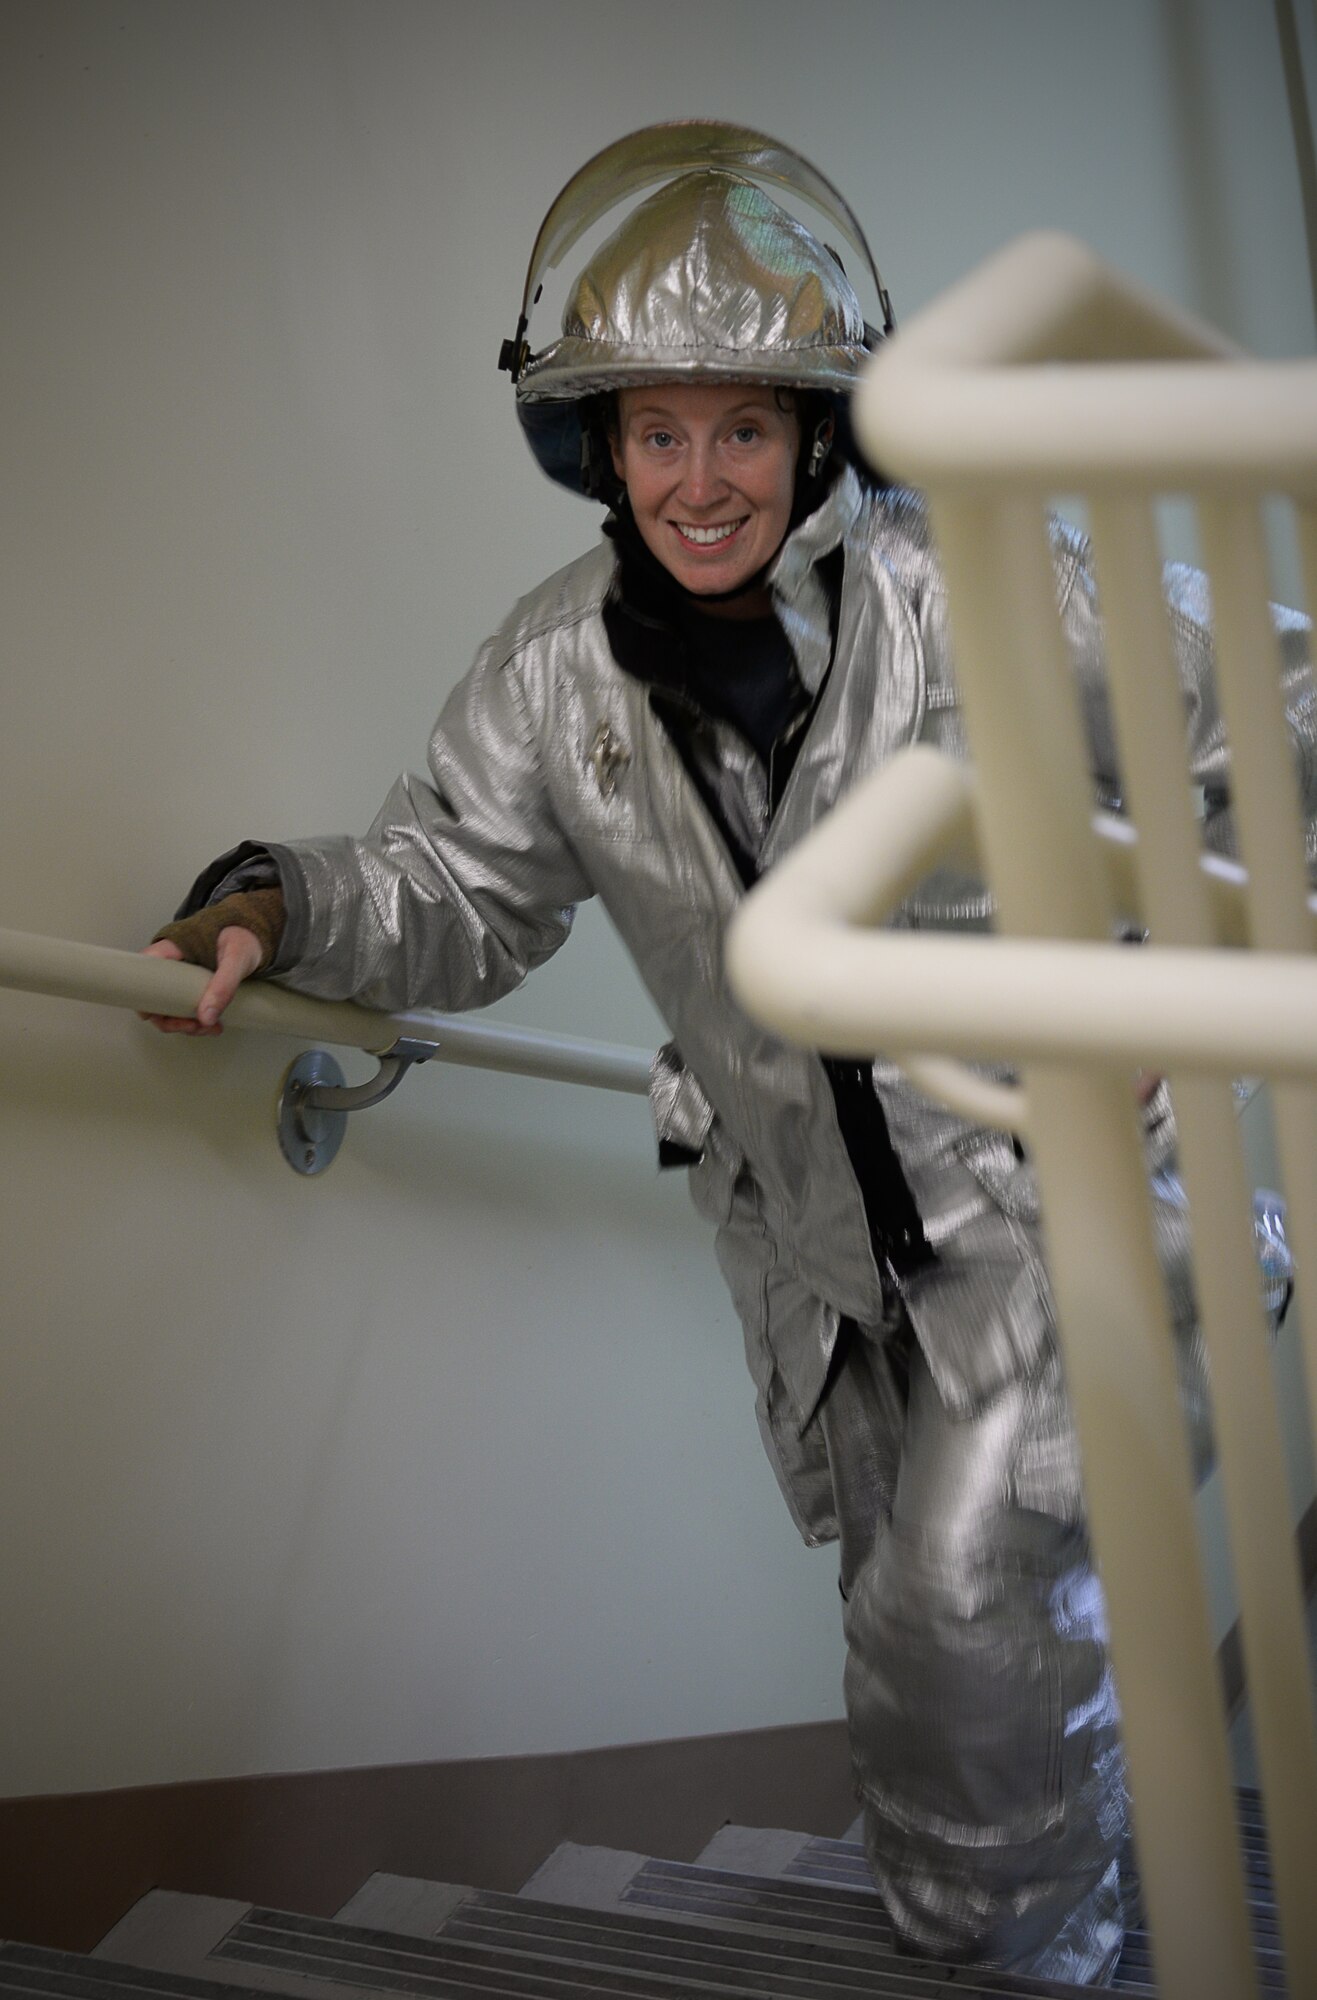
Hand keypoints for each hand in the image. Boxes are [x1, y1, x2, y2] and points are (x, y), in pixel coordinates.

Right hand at [139, 926, 264, 1034]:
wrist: (256, 936)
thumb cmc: (243, 938)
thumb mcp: (236, 959)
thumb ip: (223, 986)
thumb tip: (206, 1018)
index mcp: (171, 949)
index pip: (142, 972)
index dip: (143, 997)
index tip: (159, 1016)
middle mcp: (170, 965)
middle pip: (153, 998)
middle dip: (171, 1020)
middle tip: (196, 1027)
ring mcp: (179, 978)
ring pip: (169, 1008)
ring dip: (186, 1025)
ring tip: (211, 1028)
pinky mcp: (191, 988)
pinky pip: (185, 1009)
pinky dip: (197, 1022)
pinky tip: (214, 1025)